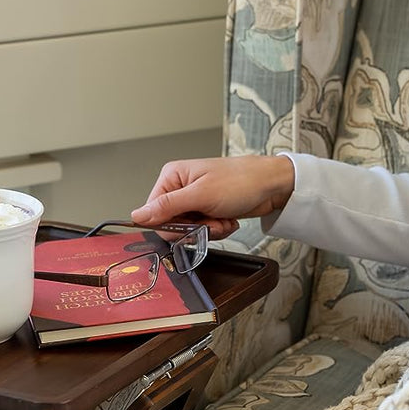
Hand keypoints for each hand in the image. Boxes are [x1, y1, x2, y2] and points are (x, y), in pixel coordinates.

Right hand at [130, 155, 294, 238]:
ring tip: (222, 218)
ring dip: (208, 230)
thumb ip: (166, 207)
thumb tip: (137, 215)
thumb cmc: (240, 181)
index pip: (153, 213)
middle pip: (171, 225)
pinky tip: (227, 218)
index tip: (190, 224)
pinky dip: (217, 229)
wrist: (271, 185)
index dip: (171, 225)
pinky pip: (202, 231)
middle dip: (194, 229)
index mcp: (171, 178)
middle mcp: (179, 188)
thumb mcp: (200, 195)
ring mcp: (193, 201)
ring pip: (188, 231)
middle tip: (211, 220)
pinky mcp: (206, 210)